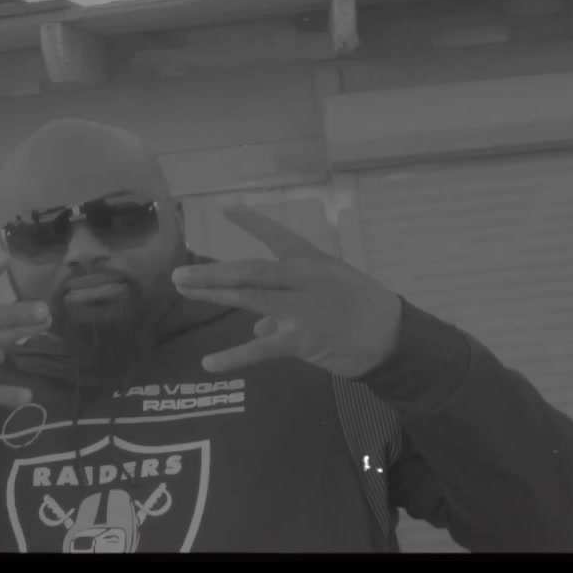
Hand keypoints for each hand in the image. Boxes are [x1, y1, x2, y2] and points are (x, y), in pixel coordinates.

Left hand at [172, 205, 402, 379]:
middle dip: (213, 272)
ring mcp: (301, 308)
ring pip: (249, 298)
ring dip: (213, 294)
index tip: (226, 208)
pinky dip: (234, 358)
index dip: (252, 221)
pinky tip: (209, 364)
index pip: (277, 236)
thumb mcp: (329, 293)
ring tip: (184, 291)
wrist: (393, 336)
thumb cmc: (361, 309)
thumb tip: (258, 330)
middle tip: (179, 274)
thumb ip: (288, 308)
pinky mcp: (302, 338)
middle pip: (250, 271)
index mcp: (311, 262)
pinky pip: (261, 349)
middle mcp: (302, 278)